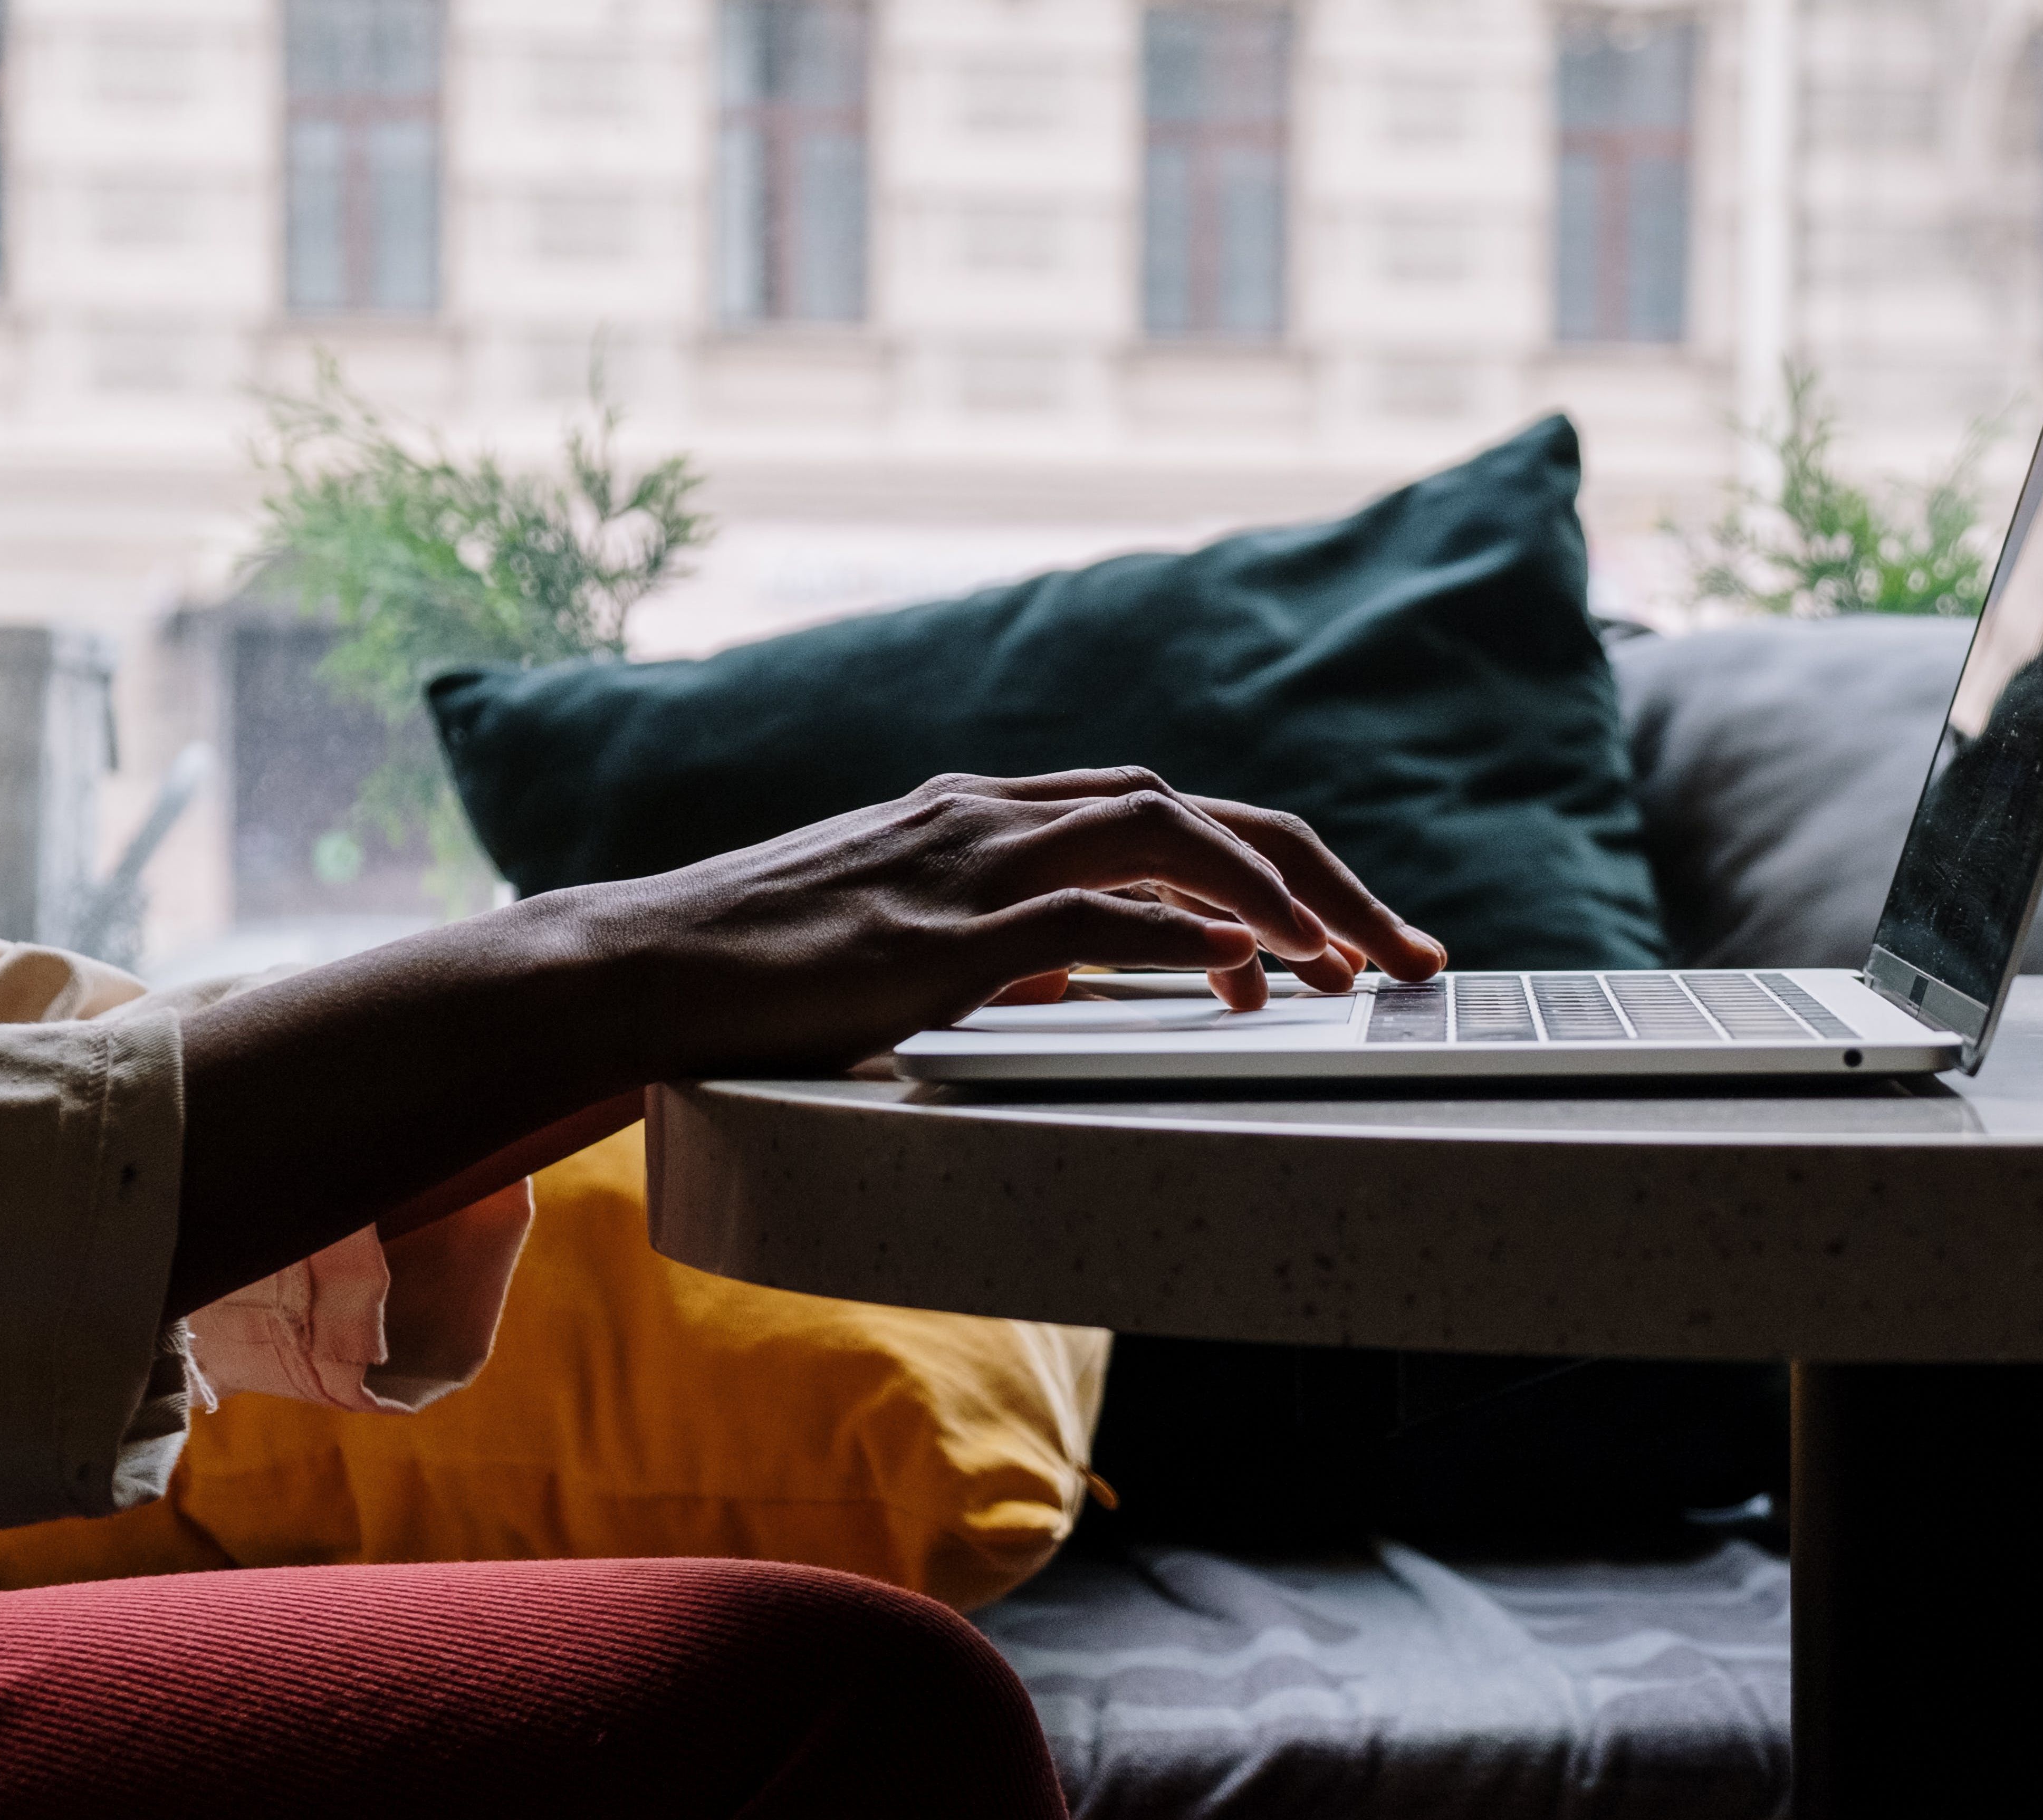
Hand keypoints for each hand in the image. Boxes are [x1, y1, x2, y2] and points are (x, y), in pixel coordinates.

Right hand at [577, 768, 1445, 1077]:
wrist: (633, 967)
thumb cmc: (761, 964)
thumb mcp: (910, 934)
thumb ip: (1005, 936)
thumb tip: (1094, 969)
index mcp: (990, 812)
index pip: (1172, 810)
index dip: (1278, 862)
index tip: (1351, 934)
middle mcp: (990, 816)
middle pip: (1200, 810)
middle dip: (1321, 875)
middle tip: (1410, 953)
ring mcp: (961, 868)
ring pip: (1161, 835)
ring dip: (1274, 895)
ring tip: (1352, 963)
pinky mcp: (929, 939)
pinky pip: (1080, 919)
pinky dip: (1174, 933)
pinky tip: (1241, 966)